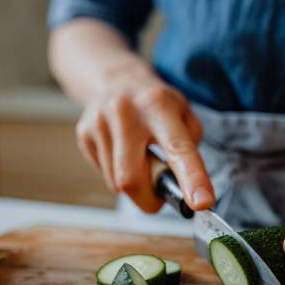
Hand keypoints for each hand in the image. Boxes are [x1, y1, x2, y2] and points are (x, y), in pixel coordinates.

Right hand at [76, 75, 214, 212]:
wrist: (117, 80)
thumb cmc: (158, 106)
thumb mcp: (184, 115)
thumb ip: (189, 150)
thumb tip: (185, 188)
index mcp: (158, 105)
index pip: (177, 148)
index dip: (191, 178)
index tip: (201, 203)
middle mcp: (125, 111)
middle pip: (132, 179)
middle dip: (148, 199)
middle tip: (160, 195)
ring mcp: (99, 122)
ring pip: (117, 183)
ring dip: (134, 186)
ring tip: (140, 161)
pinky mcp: (83, 133)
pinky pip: (104, 175)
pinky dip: (118, 176)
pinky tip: (123, 155)